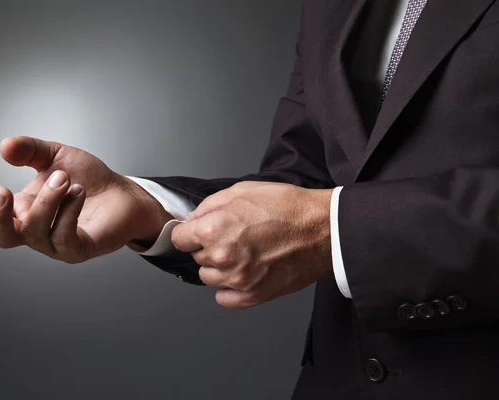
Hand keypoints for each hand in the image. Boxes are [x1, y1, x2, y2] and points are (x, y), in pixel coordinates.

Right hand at [0, 136, 171, 262]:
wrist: (123, 192)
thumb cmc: (89, 178)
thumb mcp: (55, 156)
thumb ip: (29, 150)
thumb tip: (4, 146)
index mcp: (23, 212)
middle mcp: (36, 232)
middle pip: (3, 239)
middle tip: (4, 190)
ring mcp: (56, 245)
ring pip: (35, 232)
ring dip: (47, 201)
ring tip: (64, 178)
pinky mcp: (79, 250)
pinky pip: (64, 238)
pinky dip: (67, 212)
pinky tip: (77, 193)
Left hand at [170, 181, 333, 307]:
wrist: (322, 229)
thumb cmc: (287, 207)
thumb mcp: (242, 191)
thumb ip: (210, 206)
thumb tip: (194, 219)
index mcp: (214, 229)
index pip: (179, 239)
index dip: (189, 232)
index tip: (198, 232)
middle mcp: (222, 257)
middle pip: (196, 257)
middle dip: (208, 247)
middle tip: (233, 237)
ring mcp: (238, 279)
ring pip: (208, 277)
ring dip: (218, 267)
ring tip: (242, 253)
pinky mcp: (254, 295)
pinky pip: (224, 298)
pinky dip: (230, 288)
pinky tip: (244, 273)